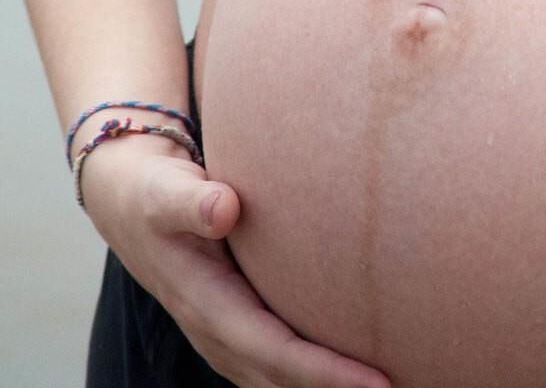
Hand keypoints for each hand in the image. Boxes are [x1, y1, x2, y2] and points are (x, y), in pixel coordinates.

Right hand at [80, 135, 390, 387]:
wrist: (128, 203)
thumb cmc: (152, 193)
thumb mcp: (163, 192)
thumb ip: (191, 201)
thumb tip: (225, 207)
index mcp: (206, 305)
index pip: (275, 352)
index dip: (324, 371)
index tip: (377, 379)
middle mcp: (217, 332)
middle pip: (285, 380)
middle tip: (403, 385)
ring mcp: (226, 334)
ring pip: (281, 379)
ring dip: (329, 385)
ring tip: (393, 381)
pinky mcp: (236, 325)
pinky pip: (278, 361)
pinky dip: (313, 372)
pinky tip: (355, 365)